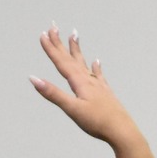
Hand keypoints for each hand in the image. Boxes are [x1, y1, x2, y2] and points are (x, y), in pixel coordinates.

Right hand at [30, 25, 138, 146]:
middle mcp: (89, 80)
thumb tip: (33, 79)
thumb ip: (53, 94)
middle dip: (61, 43)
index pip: (62, 62)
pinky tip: (97, 62)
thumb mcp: (72, 109)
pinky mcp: (106, 93)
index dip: (51, 49)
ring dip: (77, 50)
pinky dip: (95, 67)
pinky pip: (98, 75)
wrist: (122, 131)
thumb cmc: (98, 122)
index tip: (43, 34)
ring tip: (74, 35)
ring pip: (84, 63)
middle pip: (71, 59)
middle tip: (54, 26)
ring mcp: (99, 86)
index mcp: (80, 83)